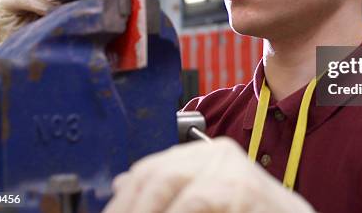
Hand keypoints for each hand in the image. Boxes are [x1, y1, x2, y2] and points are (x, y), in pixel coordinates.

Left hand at [103, 138, 314, 212]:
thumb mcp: (205, 196)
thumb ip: (170, 190)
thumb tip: (119, 184)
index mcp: (206, 154)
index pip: (150, 168)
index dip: (124, 198)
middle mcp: (217, 153)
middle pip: (156, 173)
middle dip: (131, 206)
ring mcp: (231, 169)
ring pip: (170, 185)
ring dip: (147, 211)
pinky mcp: (242, 189)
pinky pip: (195, 202)